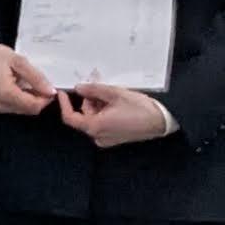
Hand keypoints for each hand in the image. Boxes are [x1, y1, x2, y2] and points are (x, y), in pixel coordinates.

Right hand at [0, 37, 57, 115]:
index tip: (52, 87)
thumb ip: (36, 77)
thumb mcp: (18, 61)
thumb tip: (51, 91)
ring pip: (24, 110)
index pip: (34, 106)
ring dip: (32, 99)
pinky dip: (24, 99)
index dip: (46, 99)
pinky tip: (22, 86)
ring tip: (30, 82)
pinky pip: (16, 107)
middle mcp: (1, 104)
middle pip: (30, 110)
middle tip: (43, 83)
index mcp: (6, 93)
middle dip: (40, 99)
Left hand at [61, 86, 175, 145]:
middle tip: (97, 85)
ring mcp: (107, 138)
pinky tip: (116, 103)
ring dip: (98, 105)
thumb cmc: (139, 109)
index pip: (71, 118)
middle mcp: (99, 136)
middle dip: (89, 100)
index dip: (64, 104)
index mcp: (95, 127)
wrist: (160, 121)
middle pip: (84, 116)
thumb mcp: (114, 94)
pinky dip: (105, 112)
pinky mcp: (115, 138)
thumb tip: (79, 87)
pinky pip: (103, 123)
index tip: (63, 93)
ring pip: (94, 118)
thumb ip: (93, 90)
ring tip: (111, 93)